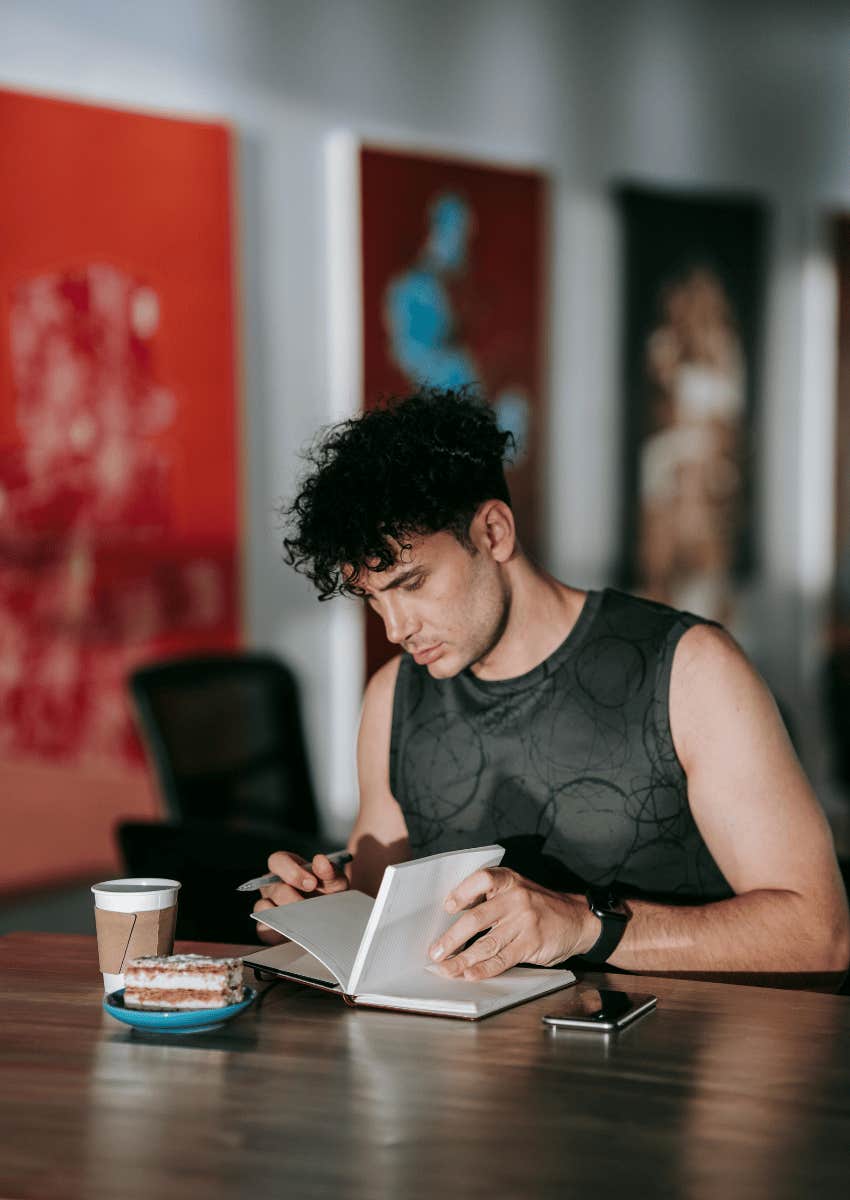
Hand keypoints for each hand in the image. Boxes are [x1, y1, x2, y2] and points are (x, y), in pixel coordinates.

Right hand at [253, 850, 349, 944]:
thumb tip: (321, 860)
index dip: (292, 872)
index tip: (312, 884)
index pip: (278, 861)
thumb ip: (330, 871)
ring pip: (265, 907)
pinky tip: (296, 930)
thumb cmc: (328, 896)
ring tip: (306, 920)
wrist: (331, 923)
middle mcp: (274, 884)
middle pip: (274, 887)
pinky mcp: (265, 926)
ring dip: (287, 915)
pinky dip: (278, 929)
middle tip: (310, 906)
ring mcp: (267, 905)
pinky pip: (262, 926)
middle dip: (293, 898)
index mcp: (288, 867)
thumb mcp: (334, 882)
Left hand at [427, 868, 595, 979]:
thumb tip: (454, 919)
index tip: (447, 907)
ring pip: (486, 943)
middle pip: (477, 918)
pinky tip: (469, 974)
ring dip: (462, 959)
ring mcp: (525, 922)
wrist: (578, 920)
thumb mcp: (518, 890)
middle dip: (452, 938)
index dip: (462, 892)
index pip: (482, 879)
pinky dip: (483, 969)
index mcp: (509, 880)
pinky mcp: (532, 943)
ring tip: (445, 969)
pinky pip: (502, 959)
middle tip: (435, 952)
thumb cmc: (539, 907)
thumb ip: (492, 899)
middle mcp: (516, 898)